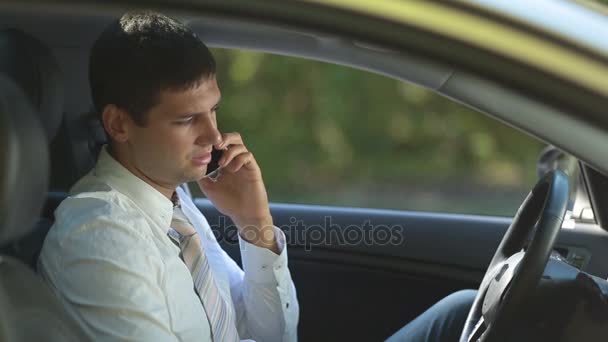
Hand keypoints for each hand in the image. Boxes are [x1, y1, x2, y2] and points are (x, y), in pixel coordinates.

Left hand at [197, 132, 277, 252]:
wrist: (245, 216)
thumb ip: (202, 175)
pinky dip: (239, 159)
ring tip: (222, 163)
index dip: (212, 140)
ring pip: (240, 144)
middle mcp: (235, 160)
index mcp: (225, 162)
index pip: (220, 144)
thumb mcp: (209, 188)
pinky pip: (248, 156)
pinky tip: (232, 169)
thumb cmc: (229, 203)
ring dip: (229, 150)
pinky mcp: (253, 169)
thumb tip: (191, 164)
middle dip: (223, 138)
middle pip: (232, 137)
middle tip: (214, 146)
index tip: (201, 143)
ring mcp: (245, 164)